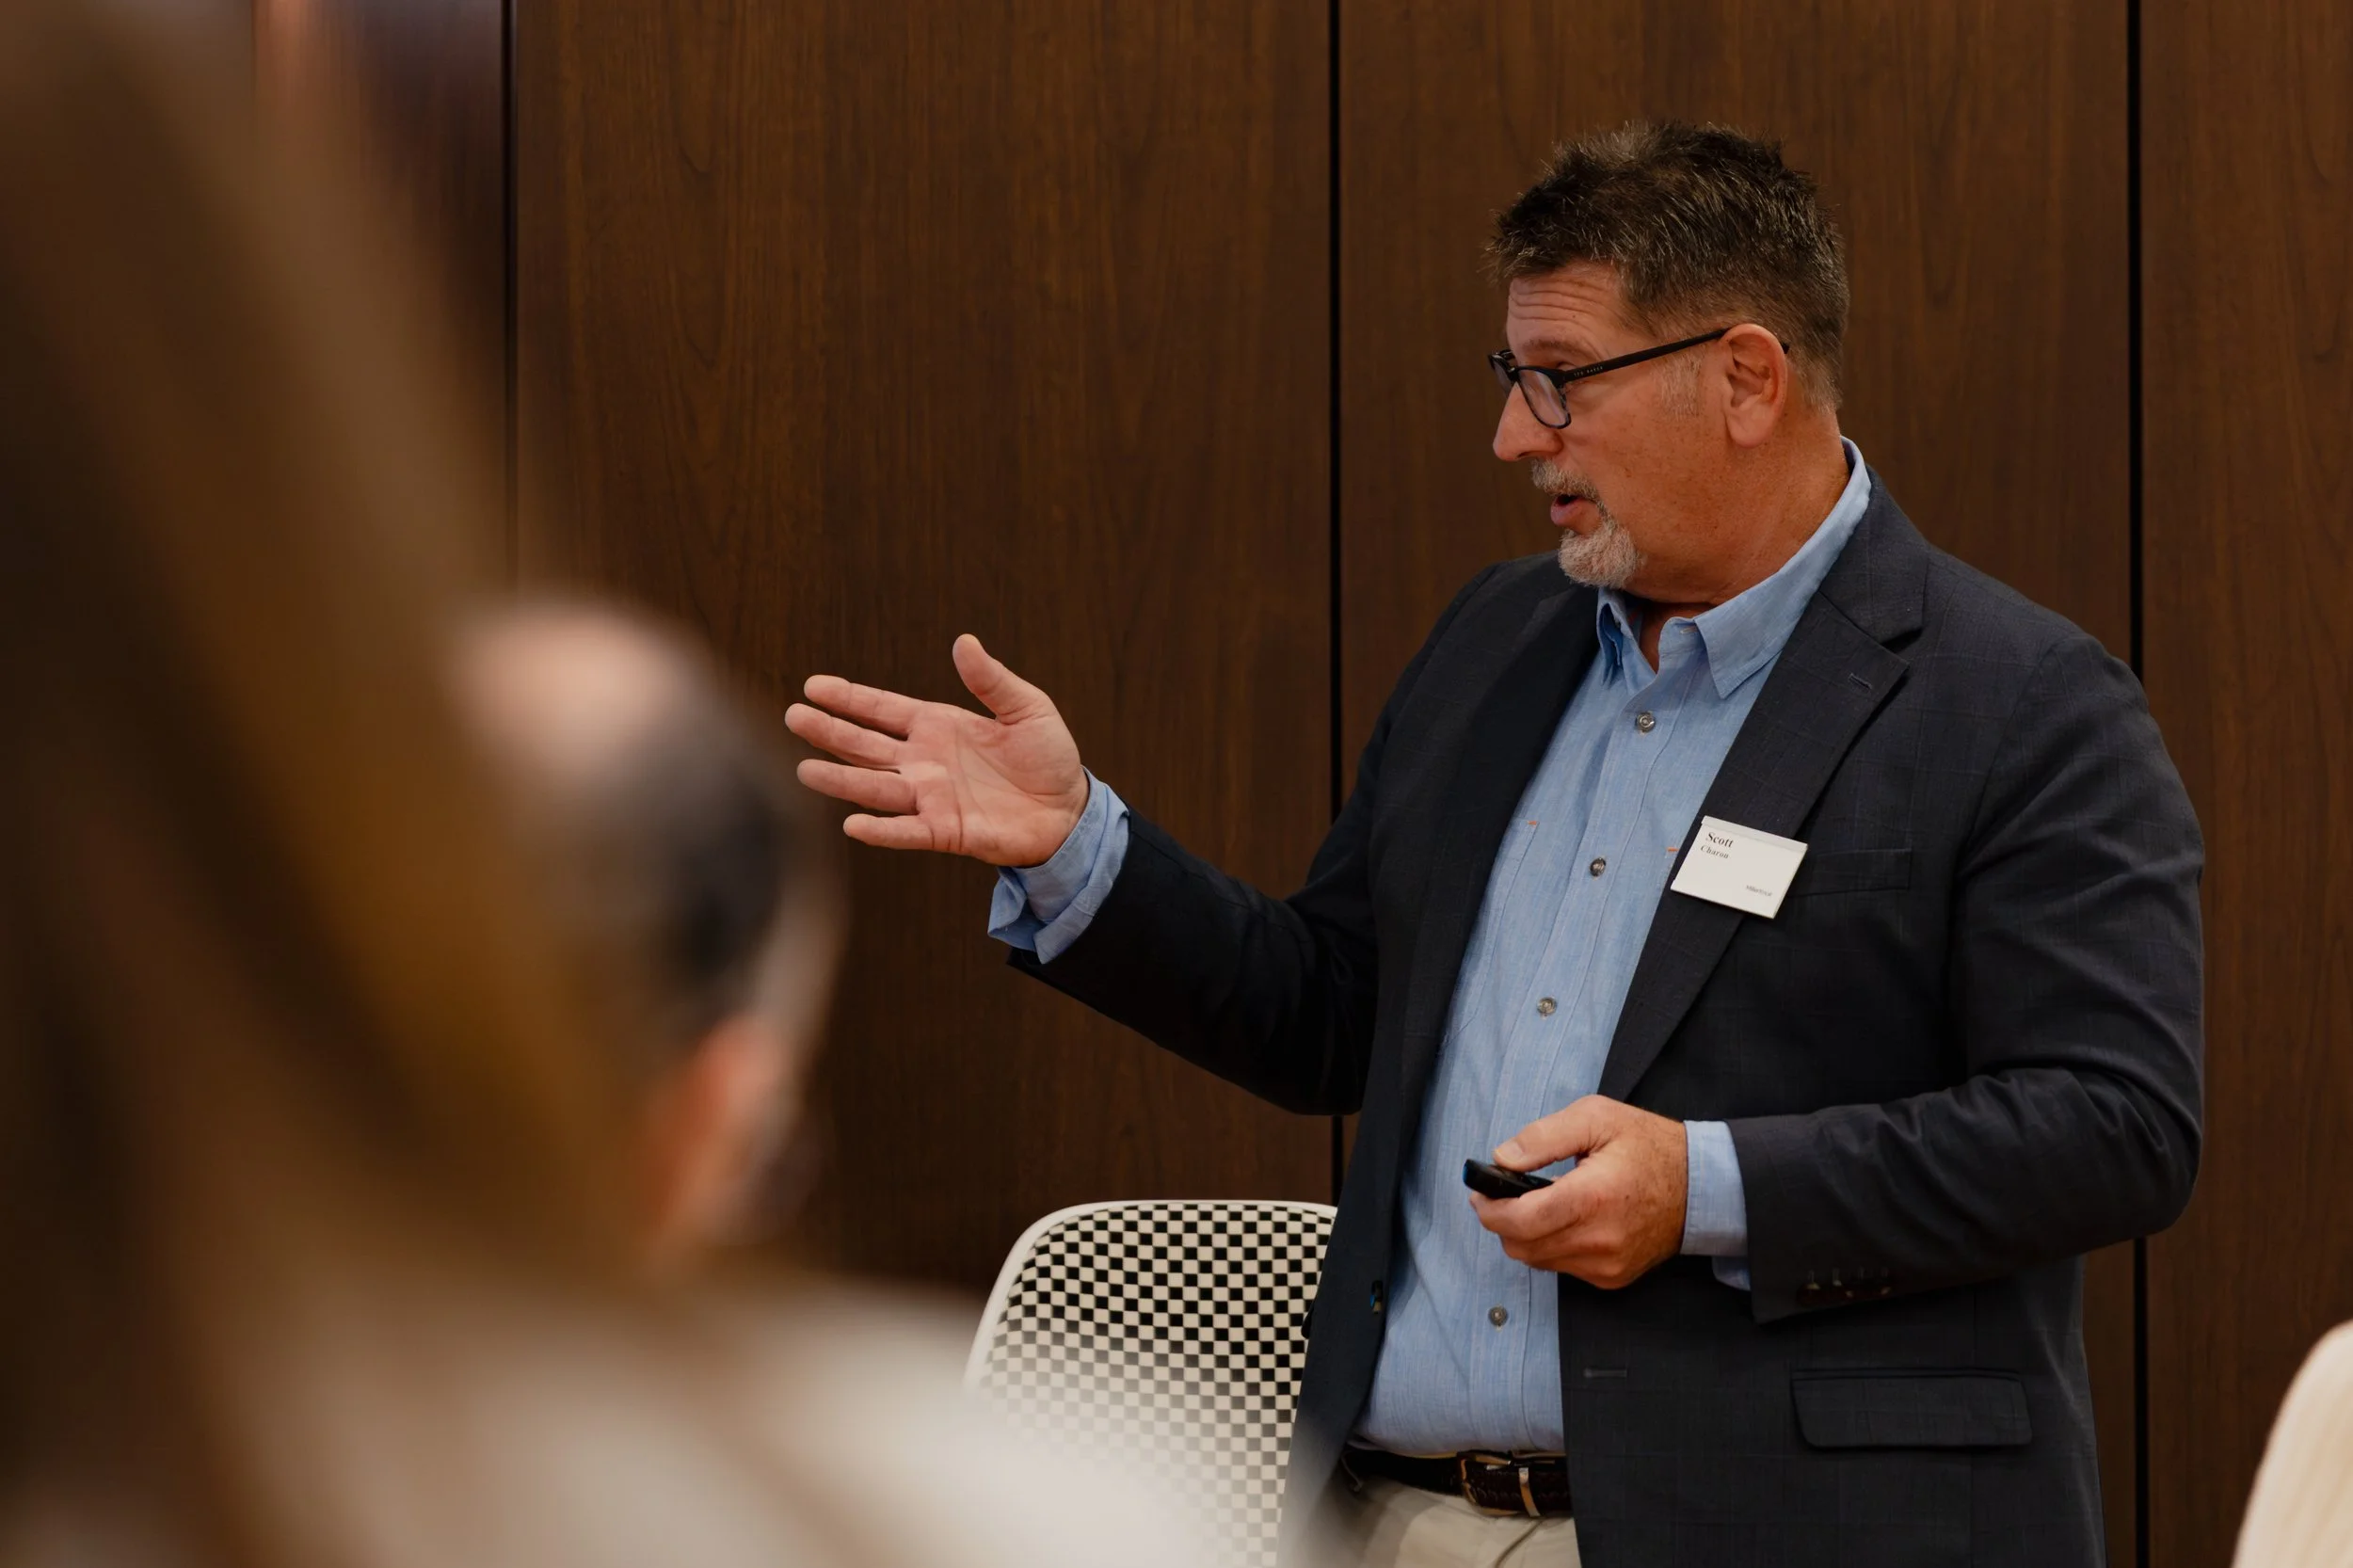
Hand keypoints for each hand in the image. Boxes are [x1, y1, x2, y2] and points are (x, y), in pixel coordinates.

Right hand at [785, 635, 1088, 865]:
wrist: (1070, 809)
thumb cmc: (1048, 757)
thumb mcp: (1026, 708)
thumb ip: (992, 680)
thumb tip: (965, 642)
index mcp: (937, 727)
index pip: (881, 709)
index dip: (849, 698)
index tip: (812, 686)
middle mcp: (924, 761)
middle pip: (865, 745)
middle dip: (829, 731)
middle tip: (792, 717)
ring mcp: (931, 797)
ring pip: (876, 787)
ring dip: (842, 780)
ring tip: (805, 770)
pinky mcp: (946, 832)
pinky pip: (908, 831)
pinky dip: (882, 830)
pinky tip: (853, 824)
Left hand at [1469, 1096, 1687, 1288]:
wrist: (1701, 1187)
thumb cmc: (1648, 1146)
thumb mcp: (1596, 1117)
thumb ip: (1543, 1137)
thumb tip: (1501, 1158)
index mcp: (1592, 1197)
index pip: (1520, 1221)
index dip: (1489, 1208)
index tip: (1480, 1191)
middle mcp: (1599, 1240)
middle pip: (1521, 1246)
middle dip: (1502, 1221)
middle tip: (1501, 1194)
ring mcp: (1607, 1265)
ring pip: (1537, 1260)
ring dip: (1525, 1234)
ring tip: (1535, 1202)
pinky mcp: (1612, 1278)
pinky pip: (1562, 1267)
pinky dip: (1550, 1246)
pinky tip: (1563, 1219)